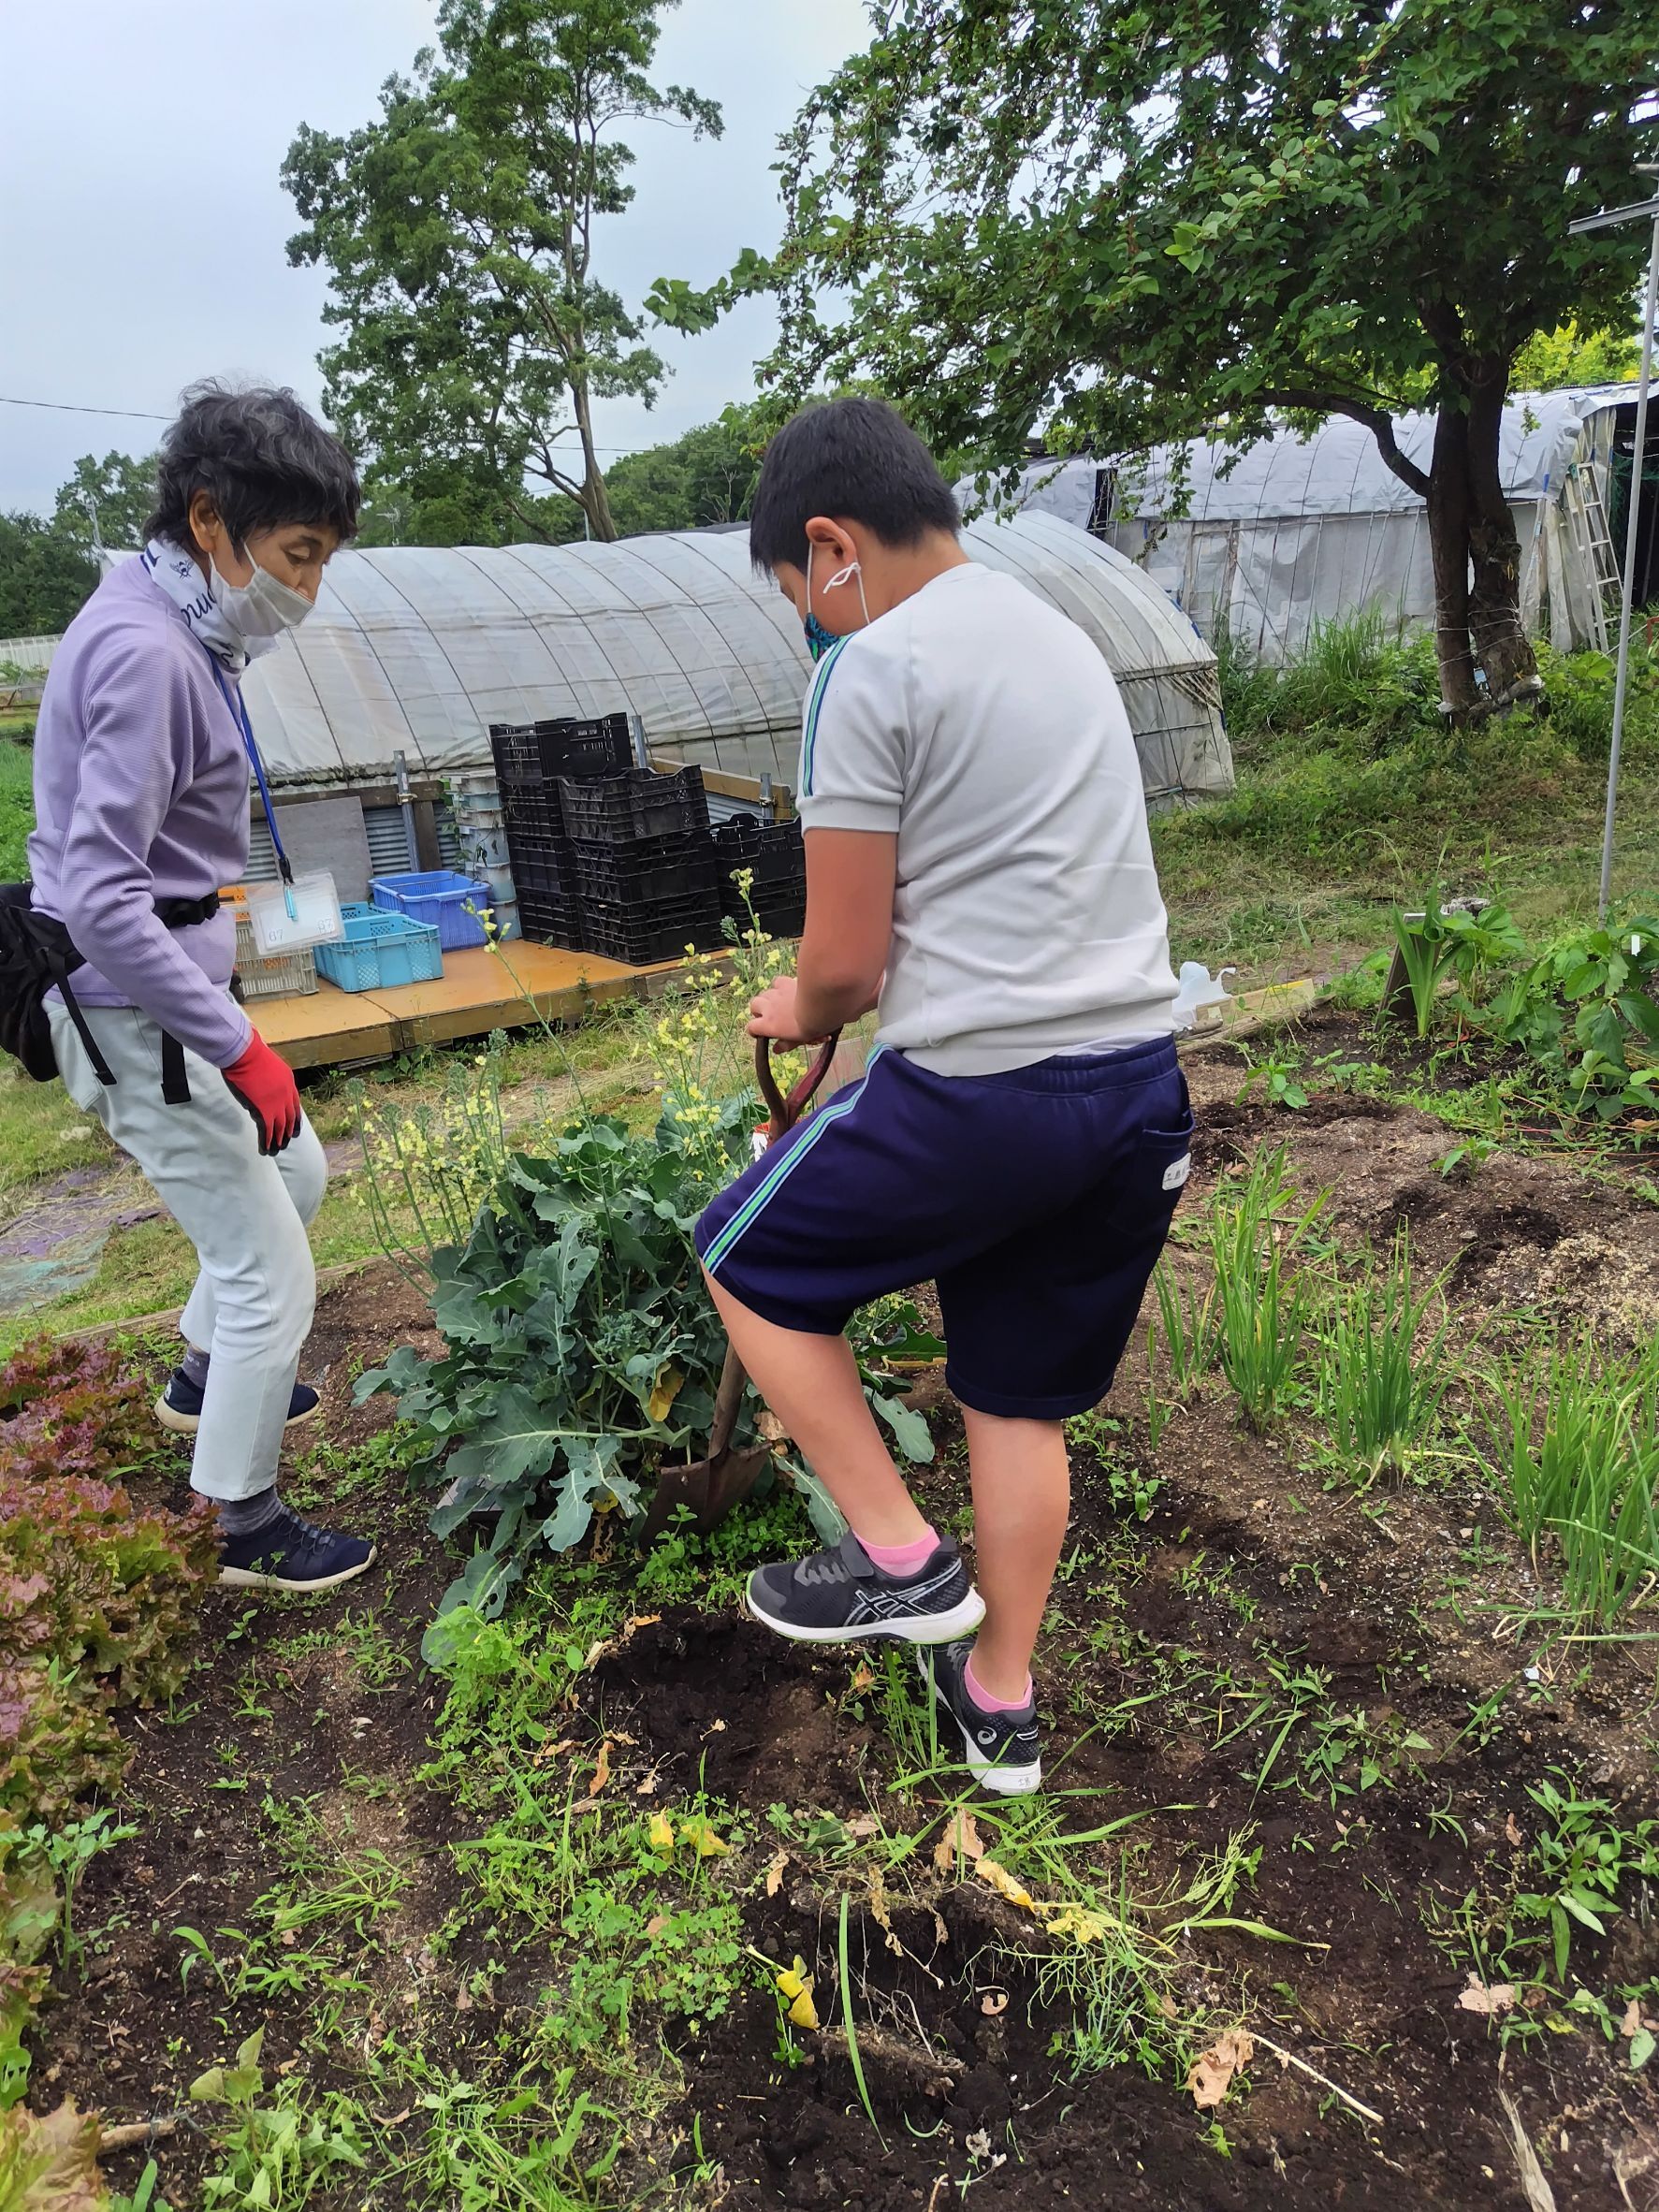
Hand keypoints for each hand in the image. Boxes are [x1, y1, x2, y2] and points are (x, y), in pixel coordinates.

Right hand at [222, 1031, 301, 1154]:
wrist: (245, 1054)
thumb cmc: (250, 1054)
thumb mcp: (269, 1065)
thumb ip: (270, 1079)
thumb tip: (264, 1089)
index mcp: (289, 1083)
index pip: (295, 1104)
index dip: (295, 1119)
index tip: (295, 1129)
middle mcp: (286, 1095)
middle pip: (290, 1118)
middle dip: (288, 1132)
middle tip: (286, 1142)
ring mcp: (276, 1104)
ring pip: (280, 1127)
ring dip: (278, 1140)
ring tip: (276, 1151)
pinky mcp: (263, 1110)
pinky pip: (267, 1130)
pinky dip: (267, 1141)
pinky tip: (265, 1150)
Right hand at [746, 977, 825, 1044]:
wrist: (820, 1005)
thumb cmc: (811, 1026)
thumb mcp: (799, 1040)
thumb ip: (786, 1044)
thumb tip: (776, 1049)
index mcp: (768, 1025)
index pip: (751, 1027)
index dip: (754, 1030)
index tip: (760, 1032)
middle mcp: (767, 1008)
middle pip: (754, 1005)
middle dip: (759, 1010)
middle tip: (771, 1015)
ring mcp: (775, 994)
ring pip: (764, 993)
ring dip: (769, 998)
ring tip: (780, 1003)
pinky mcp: (784, 982)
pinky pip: (776, 982)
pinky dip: (779, 986)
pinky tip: (787, 990)